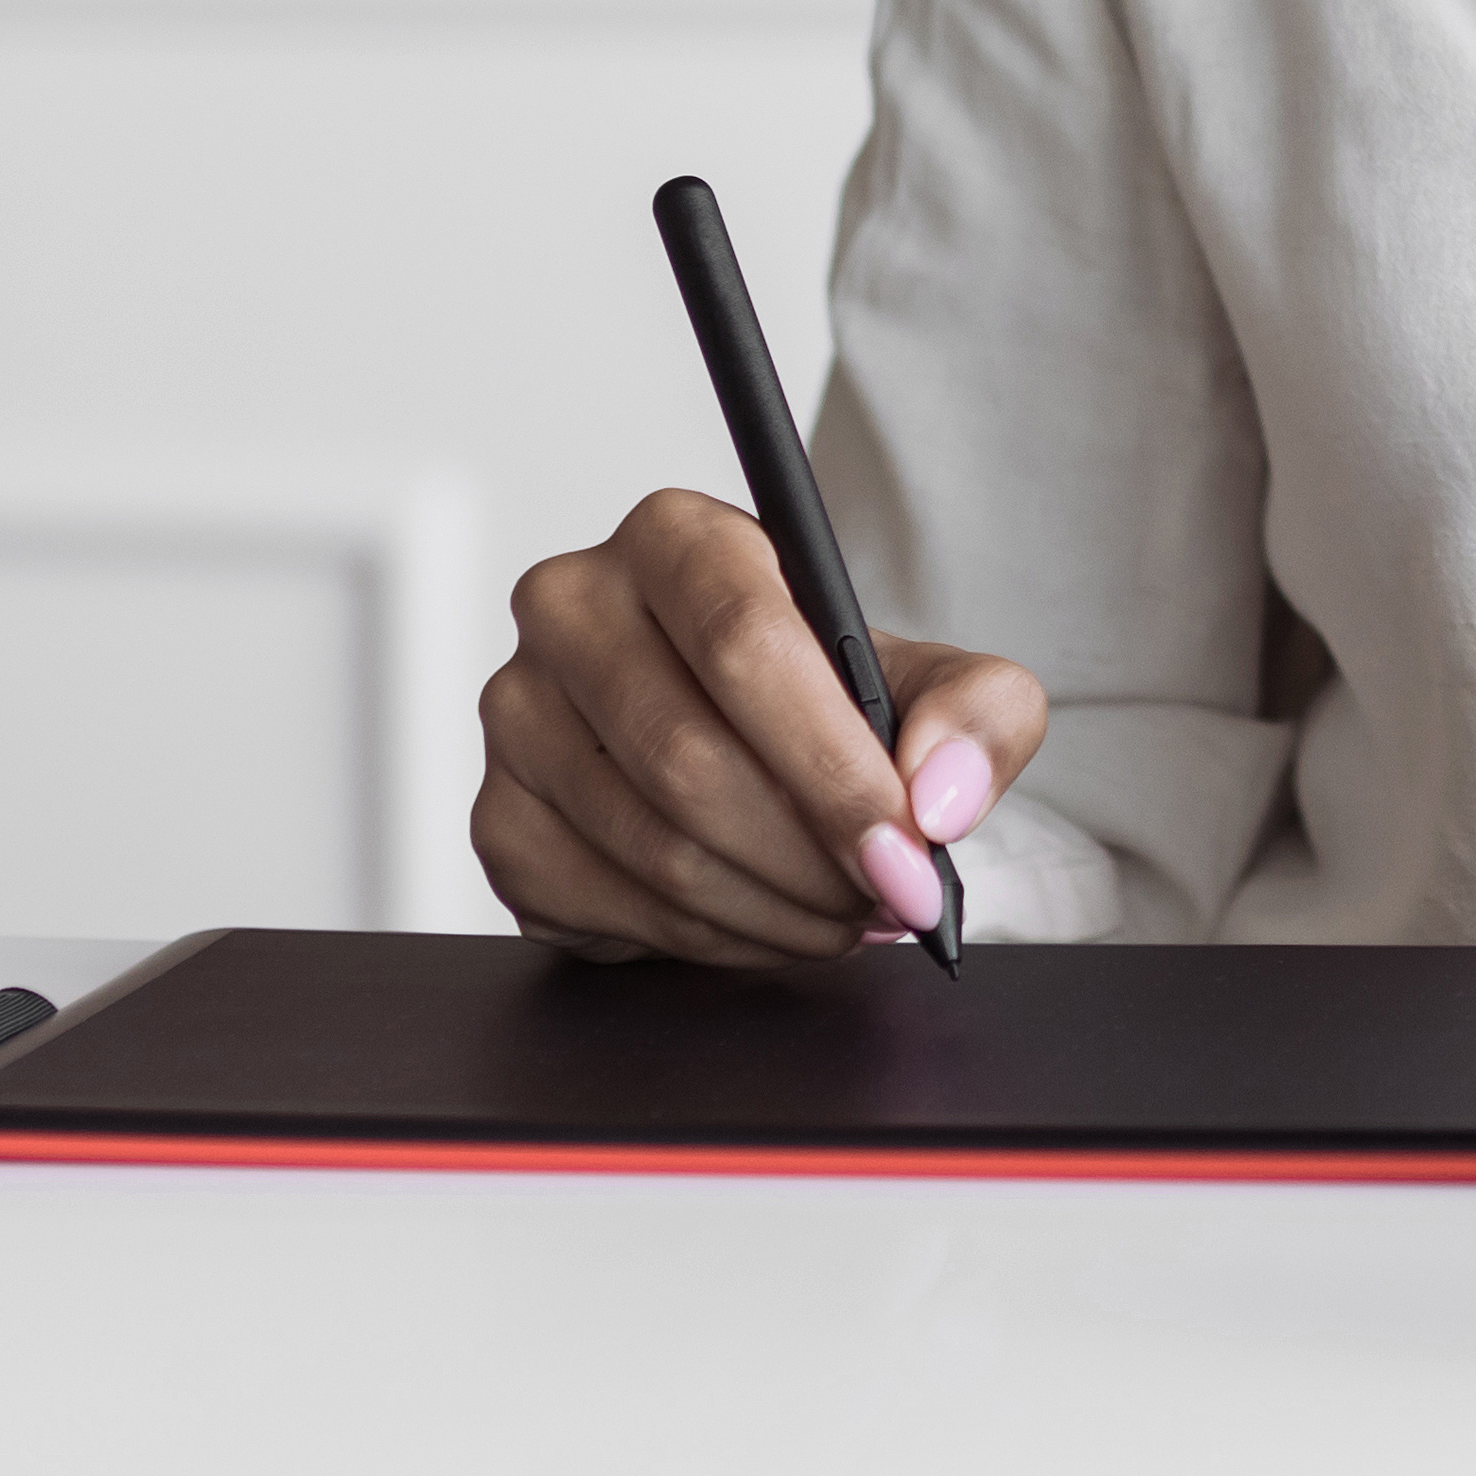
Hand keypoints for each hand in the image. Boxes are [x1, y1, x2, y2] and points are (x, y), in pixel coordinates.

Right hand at [472, 489, 1043, 965]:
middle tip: (890, 901)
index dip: (831, 763)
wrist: (748, 738)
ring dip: (772, 909)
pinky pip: (606, 904)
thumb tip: (939, 795)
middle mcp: (571, 607)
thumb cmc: (829, 694)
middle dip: (812, 857)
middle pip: (691, 757)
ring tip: (845, 917)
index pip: (744, 641)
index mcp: (675, 536)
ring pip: (651, 845)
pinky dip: (707, 940)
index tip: (904, 849)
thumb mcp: (933, 680)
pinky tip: (764, 922)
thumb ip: (978, 712)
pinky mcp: (498, 818)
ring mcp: (516, 716)